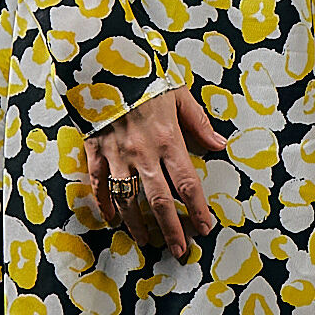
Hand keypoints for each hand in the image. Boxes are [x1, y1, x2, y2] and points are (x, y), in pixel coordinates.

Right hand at [82, 86, 229, 257]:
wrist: (102, 63)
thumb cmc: (143, 76)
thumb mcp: (178, 94)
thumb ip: (198, 123)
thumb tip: (220, 144)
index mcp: (169, 140)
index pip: (188, 184)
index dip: (198, 209)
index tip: (205, 228)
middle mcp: (143, 154)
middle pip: (160, 201)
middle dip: (172, 229)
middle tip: (180, 251)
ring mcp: (116, 156)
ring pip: (128, 200)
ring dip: (138, 224)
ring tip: (147, 241)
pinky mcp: (95, 152)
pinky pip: (98, 186)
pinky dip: (104, 205)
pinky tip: (112, 220)